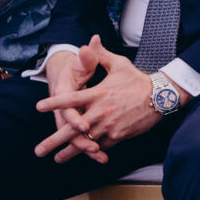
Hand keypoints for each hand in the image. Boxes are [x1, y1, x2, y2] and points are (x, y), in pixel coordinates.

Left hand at [36, 37, 164, 162]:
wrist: (161, 97)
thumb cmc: (138, 80)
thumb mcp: (119, 64)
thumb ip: (101, 55)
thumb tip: (92, 40)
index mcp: (98, 93)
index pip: (71, 99)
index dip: (54, 103)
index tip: (38, 108)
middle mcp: (101, 111)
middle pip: (72, 128)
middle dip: (54, 141)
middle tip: (39, 151)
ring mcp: (110, 125)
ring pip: (85, 141)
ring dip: (70, 152)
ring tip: (58, 159)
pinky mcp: (119, 135)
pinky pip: (102, 145)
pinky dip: (93, 150)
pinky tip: (84, 155)